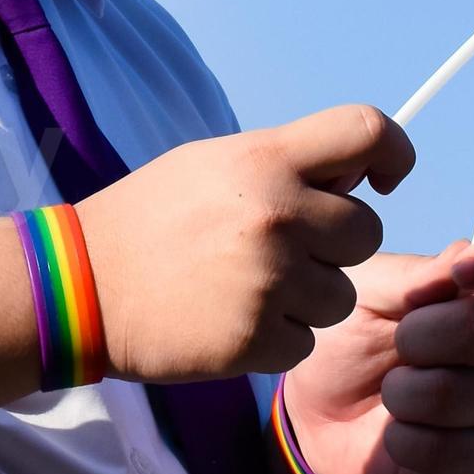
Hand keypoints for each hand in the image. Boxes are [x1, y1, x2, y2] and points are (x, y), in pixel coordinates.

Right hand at [75, 105, 416, 382]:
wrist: (79, 286)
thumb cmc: (153, 221)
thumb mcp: (213, 165)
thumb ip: (287, 166)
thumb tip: (358, 178)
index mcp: (266, 160)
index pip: (367, 131)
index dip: (394, 153)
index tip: (385, 180)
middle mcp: (277, 214)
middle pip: (367, 233)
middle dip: (336, 247)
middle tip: (280, 252)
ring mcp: (269, 279)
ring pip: (342, 296)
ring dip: (306, 299)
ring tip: (245, 288)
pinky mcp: (256, 338)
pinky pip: (307, 342)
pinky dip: (277, 340)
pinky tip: (230, 321)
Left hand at [276, 227, 473, 473]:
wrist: (314, 417)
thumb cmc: (347, 341)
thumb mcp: (361, 294)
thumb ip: (412, 276)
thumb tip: (465, 258)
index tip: (459, 275)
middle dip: (418, 337)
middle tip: (397, 346)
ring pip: (457, 394)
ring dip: (401, 394)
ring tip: (391, 393)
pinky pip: (446, 451)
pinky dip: (401, 442)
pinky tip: (395, 434)